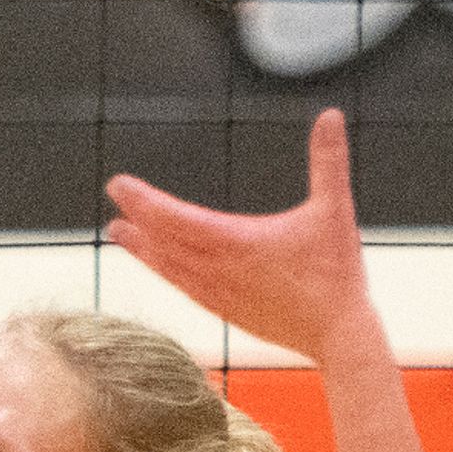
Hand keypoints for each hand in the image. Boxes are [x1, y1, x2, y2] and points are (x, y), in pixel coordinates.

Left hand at [107, 108, 383, 370]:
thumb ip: (329, 161)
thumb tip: (331, 115)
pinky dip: (167, 273)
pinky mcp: (228, 312)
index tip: (118, 185)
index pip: (175, 217)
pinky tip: (162, 269)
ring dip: (144, 250)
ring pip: (170, 269)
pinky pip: (186, 289)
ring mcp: (220, 294)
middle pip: (164, 242)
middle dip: (137, 220)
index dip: (143, 199)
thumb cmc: (337, 276)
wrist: (339, 336)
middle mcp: (219, 270)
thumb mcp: (334, 210)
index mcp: (236, 241)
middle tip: (113, 204)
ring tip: (121, 235)